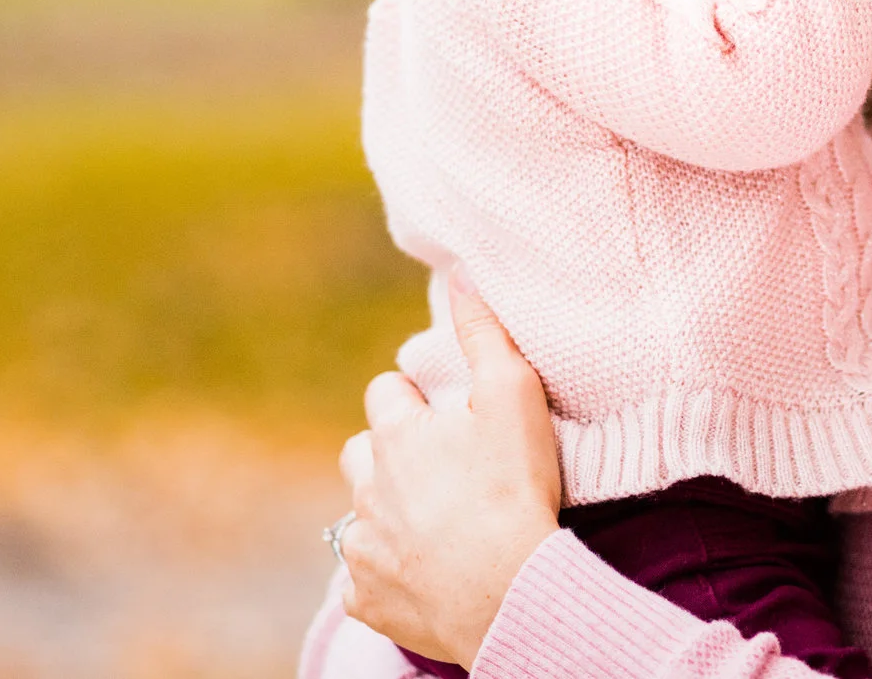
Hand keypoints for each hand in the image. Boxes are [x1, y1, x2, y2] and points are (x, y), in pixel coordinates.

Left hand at [334, 281, 562, 665]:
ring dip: (384, 513)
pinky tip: (422, 576)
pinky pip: (363, 581)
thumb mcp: (512, 395)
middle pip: (359, 452)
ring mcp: (362, 545)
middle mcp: (367, 486)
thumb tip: (460, 274)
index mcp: (397, 434)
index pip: (385, 392)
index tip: (446, 415)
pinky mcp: (366, 598)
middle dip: (387, 453)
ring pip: (358, 516)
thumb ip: (484, 333)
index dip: (415, 399)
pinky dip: (385, 575)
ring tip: (432, 523)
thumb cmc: (514, 489)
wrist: (508, 592)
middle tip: (437, 469)